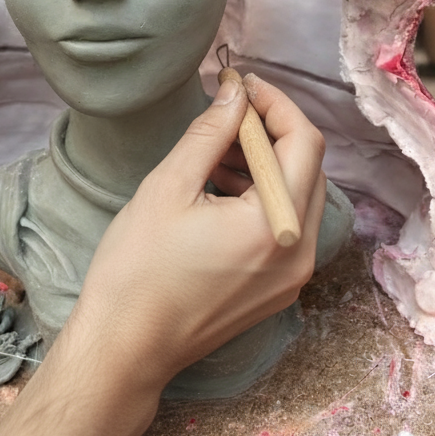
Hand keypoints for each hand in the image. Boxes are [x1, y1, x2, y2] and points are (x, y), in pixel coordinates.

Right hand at [71, 73, 325, 393]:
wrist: (126, 349)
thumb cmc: (137, 270)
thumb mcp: (168, 187)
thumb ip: (209, 134)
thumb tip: (234, 94)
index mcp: (275, 226)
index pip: (304, 142)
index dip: (275, 104)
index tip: (239, 86)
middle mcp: (298, 253)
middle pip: (308, 168)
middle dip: (270, 133)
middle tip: (224, 116)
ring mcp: (291, 277)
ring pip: (297, 197)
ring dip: (265, 165)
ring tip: (213, 154)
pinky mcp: (277, 291)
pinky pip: (285, 228)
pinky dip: (262, 199)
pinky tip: (219, 191)